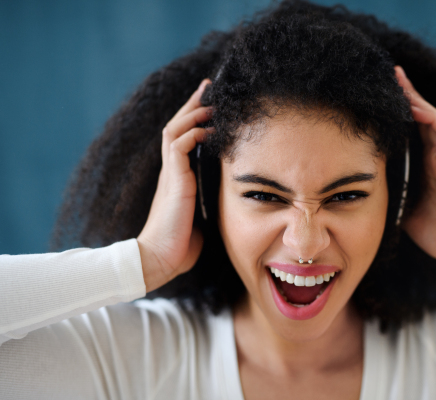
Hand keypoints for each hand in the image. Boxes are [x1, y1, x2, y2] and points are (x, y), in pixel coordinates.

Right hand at [137, 79, 213, 291]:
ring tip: (210, 101)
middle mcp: (172, 171)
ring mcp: (171, 175)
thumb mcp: (200, 215)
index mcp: (178, 177)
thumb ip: (209, 199)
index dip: (195, 119)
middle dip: (193, 105)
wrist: (160, 259)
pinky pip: (178, 147)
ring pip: (175, 131)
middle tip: (209, 87)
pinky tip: (206, 129)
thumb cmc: (180, 243)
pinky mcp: (173, 182)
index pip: (183, 139)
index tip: (210, 103)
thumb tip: (228, 195)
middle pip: (177, 127)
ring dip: (193, 114)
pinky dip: (192, 134)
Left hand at [394, 66, 435, 271]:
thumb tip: (364, 195)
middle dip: (405, 95)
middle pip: (419, 116)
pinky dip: (430, 117)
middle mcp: (435, 156)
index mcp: (423, 165)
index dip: (396, 113)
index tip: (377, 97)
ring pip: (431, 117)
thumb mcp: (405, 210)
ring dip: (415, 98)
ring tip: (399, 78)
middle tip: (388, 74)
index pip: (409, 131)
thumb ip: (391, 196)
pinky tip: (415, 106)